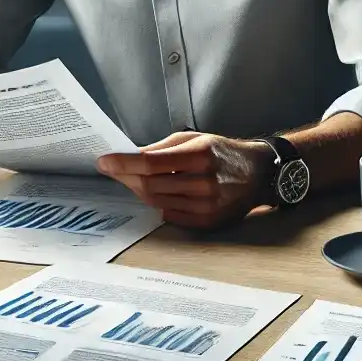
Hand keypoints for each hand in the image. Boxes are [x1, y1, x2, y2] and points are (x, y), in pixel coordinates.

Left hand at [97, 132, 273, 229]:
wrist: (257, 174)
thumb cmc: (222, 152)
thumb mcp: (194, 139)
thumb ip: (161, 149)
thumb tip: (129, 156)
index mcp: (200, 155)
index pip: (150, 163)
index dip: (123, 163)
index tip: (104, 162)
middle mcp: (204, 182)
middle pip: (150, 185)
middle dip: (128, 177)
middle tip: (116, 170)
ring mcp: (207, 205)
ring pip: (157, 202)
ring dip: (142, 191)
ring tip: (139, 180)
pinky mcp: (208, 221)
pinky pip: (170, 216)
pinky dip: (159, 205)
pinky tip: (162, 193)